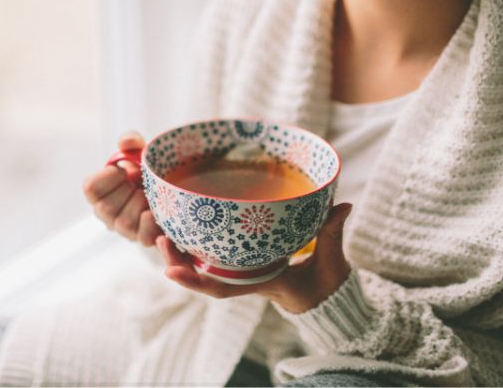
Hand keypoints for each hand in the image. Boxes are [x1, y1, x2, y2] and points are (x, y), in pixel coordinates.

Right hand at [83, 131, 161, 245]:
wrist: (172, 188)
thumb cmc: (147, 171)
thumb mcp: (139, 152)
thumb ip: (130, 141)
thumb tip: (127, 142)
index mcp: (100, 192)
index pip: (91, 189)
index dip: (107, 177)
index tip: (122, 170)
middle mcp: (108, 214)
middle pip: (106, 208)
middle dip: (126, 191)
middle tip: (139, 183)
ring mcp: (126, 230)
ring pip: (125, 222)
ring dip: (141, 204)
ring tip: (151, 195)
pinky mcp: (145, 239)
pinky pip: (144, 238)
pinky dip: (150, 224)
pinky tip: (155, 212)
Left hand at [156, 203, 352, 312]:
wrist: (328, 296)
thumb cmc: (327, 282)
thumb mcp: (332, 260)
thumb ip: (332, 232)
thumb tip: (342, 206)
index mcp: (263, 283)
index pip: (225, 288)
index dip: (197, 281)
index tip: (171, 272)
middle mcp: (247, 279)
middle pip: (205, 276)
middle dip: (178, 261)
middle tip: (160, 238)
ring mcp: (245, 271)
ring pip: (205, 266)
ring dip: (181, 253)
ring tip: (161, 233)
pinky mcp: (246, 261)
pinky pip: (216, 256)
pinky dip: (197, 245)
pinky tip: (182, 228)